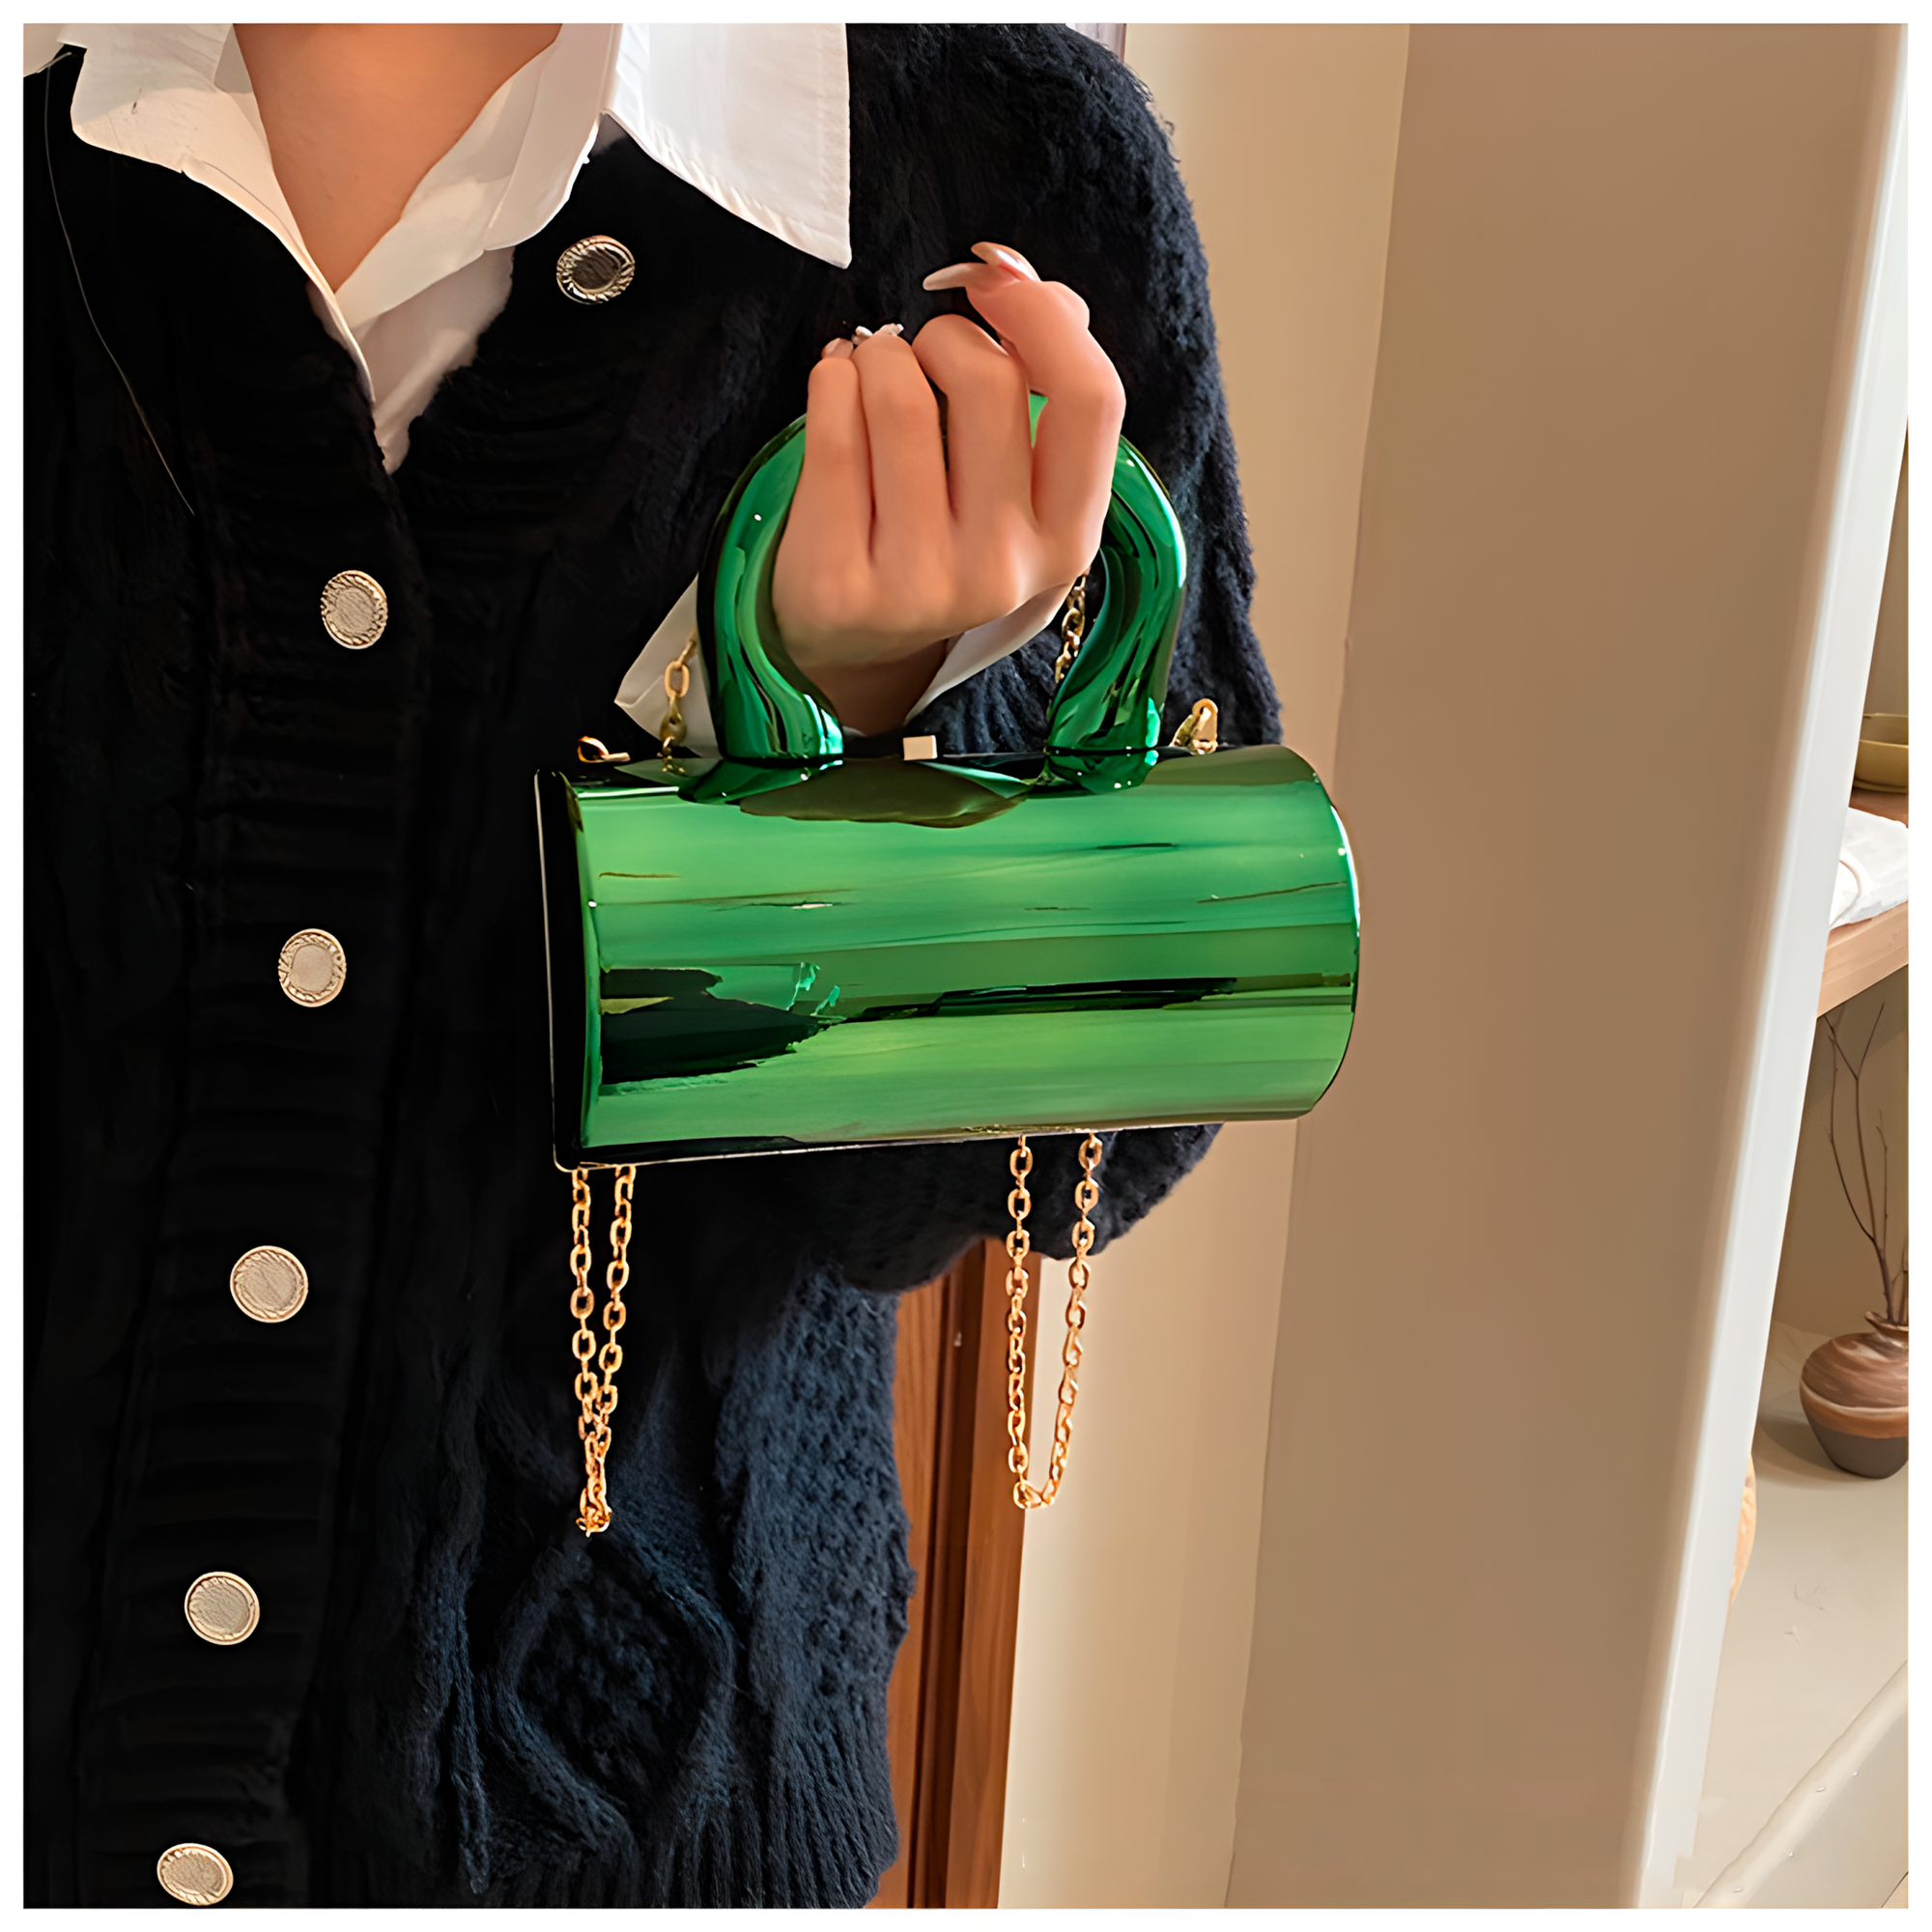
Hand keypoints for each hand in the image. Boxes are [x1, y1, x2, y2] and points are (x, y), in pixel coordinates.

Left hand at [772, 243, 1125, 736]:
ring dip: (879, 355)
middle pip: (989, 381)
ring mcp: (922, 585)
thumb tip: (1026, 278)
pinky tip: (835, 389)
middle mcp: (1003, 571)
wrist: (852, 639)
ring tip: (870, 371)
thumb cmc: (937, 530)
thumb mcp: (1009, 480)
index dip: (1043, 316)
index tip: (995, 285)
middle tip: (921, 352)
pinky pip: (834, 431)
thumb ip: (1035, 380)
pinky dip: (831, 381)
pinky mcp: (842, 585)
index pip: (1090, 398)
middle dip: (945, 335)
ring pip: (902, 397)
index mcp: (1066, 539)